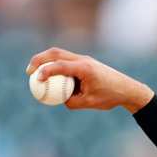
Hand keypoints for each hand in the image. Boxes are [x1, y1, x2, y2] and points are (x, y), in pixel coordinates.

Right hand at [26, 47, 154, 112]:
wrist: (128, 89)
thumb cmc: (111, 96)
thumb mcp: (90, 103)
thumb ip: (72, 102)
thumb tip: (59, 100)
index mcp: (85, 69)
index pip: (60, 66)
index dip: (45, 71)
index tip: (35, 79)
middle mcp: (83, 60)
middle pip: (55, 53)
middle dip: (39, 60)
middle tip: (28, 72)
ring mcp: (84, 59)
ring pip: (60, 54)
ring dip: (46, 61)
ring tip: (36, 73)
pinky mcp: (85, 62)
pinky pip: (66, 61)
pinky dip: (56, 65)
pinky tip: (52, 77)